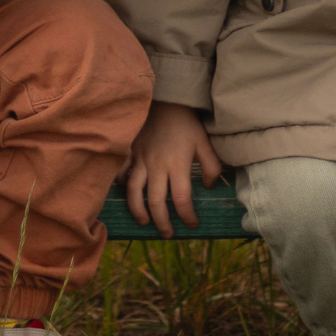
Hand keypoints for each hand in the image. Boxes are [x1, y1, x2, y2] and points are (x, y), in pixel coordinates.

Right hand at [123, 101, 222, 237]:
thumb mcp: (205, 143)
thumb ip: (212, 167)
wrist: (167, 101)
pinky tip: (128, 194)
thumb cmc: (187, 124)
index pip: (182, 199)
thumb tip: (208, 187)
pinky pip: (123, 174)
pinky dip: (123, 186)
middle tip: (168, 234)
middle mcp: (157, 165)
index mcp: (178, 165)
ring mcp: (141, 159)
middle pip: (156, 202)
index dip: (187, 216)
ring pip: (135, 192)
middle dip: (162, 222)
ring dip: (139, 211)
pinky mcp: (131, 153)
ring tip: (145, 222)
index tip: (192, 224)